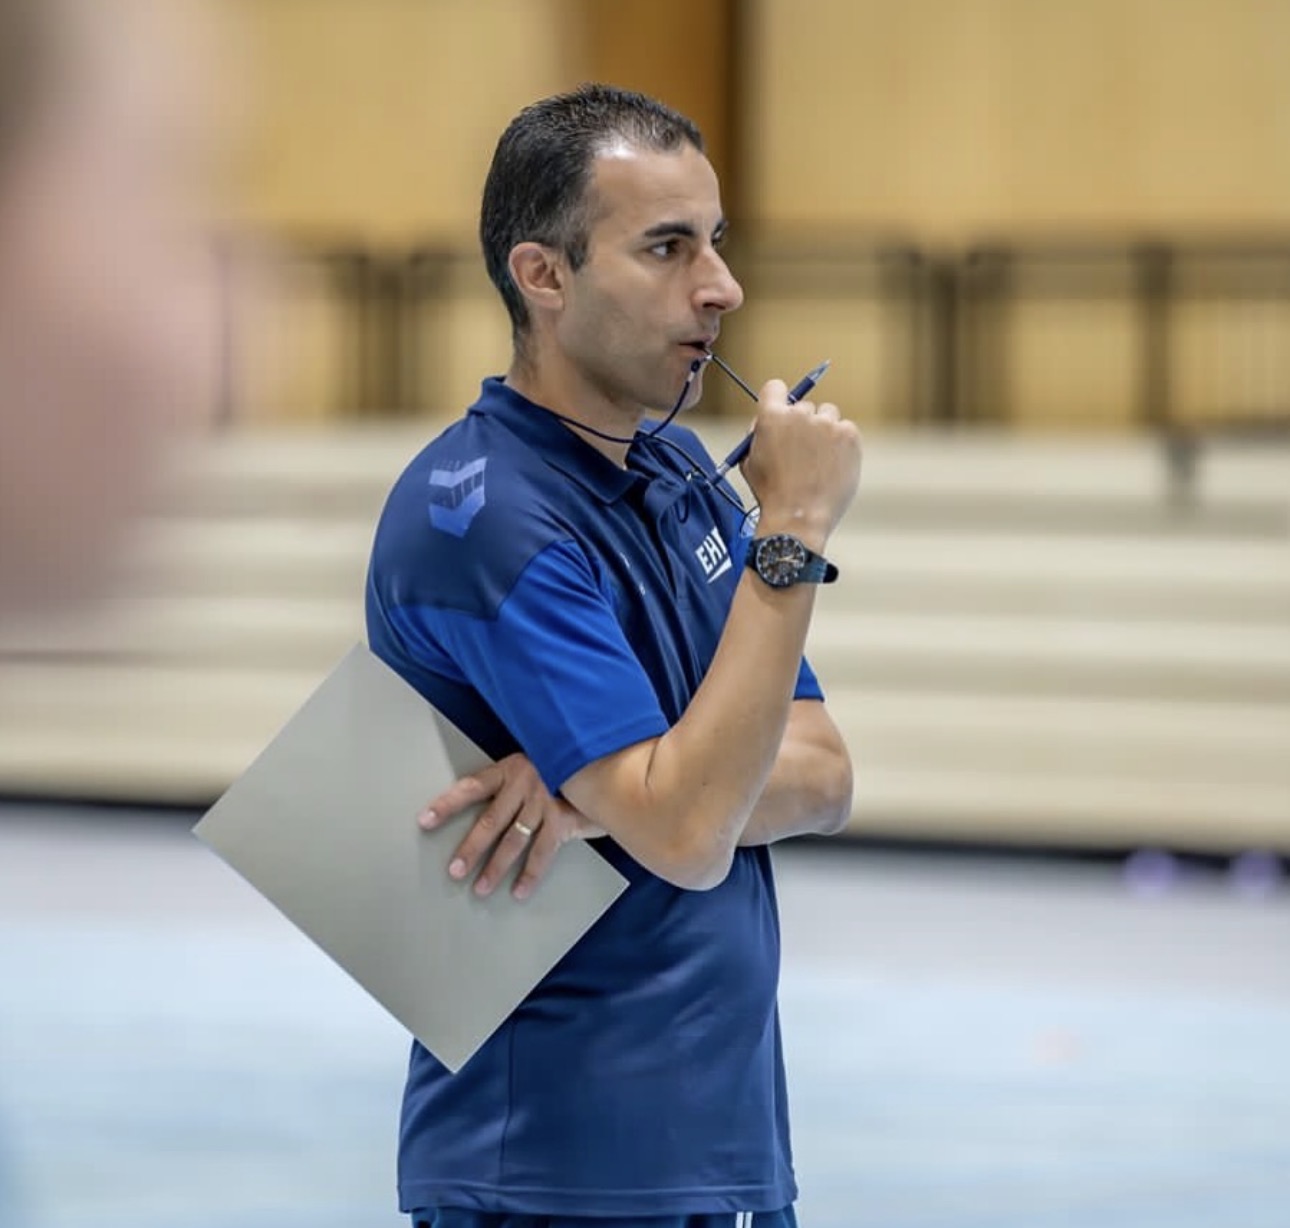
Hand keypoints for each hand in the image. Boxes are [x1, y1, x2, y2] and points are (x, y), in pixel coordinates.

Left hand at [418, 753, 604, 899]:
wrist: (607, 764)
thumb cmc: (567, 768)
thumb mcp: (537, 766)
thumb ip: (513, 785)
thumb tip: (484, 816)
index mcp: (511, 768)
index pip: (471, 787)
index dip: (447, 804)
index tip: (424, 821)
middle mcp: (525, 782)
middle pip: (489, 820)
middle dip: (470, 848)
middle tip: (454, 871)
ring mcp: (545, 800)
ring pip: (513, 841)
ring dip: (495, 867)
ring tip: (480, 888)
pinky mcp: (563, 818)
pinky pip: (542, 852)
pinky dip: (530, 874)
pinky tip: (519, 891)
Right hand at [741, 379, 861, 546]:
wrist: (798, 518)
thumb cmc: (771, 494)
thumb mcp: (749, 462)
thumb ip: (758, 434)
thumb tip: (770, 420)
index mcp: (771, 417)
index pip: (775, 387)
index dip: (777, 399)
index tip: (782, 412)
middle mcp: (800, 414)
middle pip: (804, 406)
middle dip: (802, 424)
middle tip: (801, 452)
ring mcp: (826, 424)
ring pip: (828, 415)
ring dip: (824, 431)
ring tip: (818, 461)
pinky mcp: (848, 435)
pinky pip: (846, 429)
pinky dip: (841, 444)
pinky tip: (832, 465)